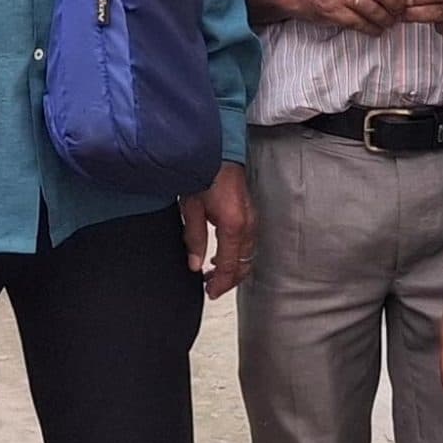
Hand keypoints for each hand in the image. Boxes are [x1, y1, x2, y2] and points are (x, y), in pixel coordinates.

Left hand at [181, 162, 256, 298]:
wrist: (217, 150)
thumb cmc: (204, 172)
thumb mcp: (191, 208)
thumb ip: (194, 239)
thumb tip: (195, 264)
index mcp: (233, 226)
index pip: (230, 266)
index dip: (220, 283)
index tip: (209, 292)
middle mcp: (248, 224)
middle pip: (243, 263)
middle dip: (229, 280)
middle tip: (211, 287)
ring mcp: (252, 217)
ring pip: (248, 254)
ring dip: (233, 267)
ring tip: (214, 273)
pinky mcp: (250, 212)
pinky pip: (248, 242)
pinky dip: (237, 254)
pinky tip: (222, 254)